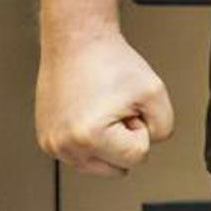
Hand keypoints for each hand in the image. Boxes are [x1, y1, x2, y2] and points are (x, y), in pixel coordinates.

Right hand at [36, 31, 174, 175]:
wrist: (77, 43)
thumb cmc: (109, 61)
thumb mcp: (155, 91)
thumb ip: (164, 125)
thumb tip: (150, 143)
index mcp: (89, 137)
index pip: (137, 157)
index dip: (142, 128)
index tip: (130, 108)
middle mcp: (64, 146)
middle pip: (116, 167)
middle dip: (125, 139)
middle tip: (117, 109)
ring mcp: (52, 145)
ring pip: (98, 164)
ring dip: (108, 140)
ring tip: (102, 109)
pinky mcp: (46, 140)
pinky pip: (81, 155)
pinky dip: (91, 138)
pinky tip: (89, 112)